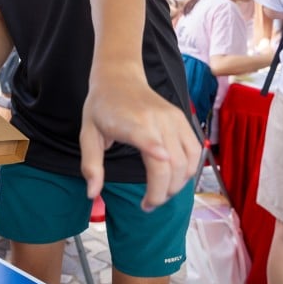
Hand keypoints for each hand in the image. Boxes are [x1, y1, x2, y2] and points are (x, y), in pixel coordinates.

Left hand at [80, 70, 200, 211]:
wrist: (119, 78)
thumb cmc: (101, 108)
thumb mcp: (87, 134)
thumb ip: (91, 166)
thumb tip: (93, 195)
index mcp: (130, 122)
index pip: (147, 137)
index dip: (156, 150)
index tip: (162, 163)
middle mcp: (156, 119)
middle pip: (170, 163)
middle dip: (162, 193)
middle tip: (148, 205)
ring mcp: (173, 118)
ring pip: (187, 161)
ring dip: (177, 185)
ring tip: (160, 194)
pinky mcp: (183, 118)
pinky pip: (195, 150)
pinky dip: (189, 170)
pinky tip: (175, 180)